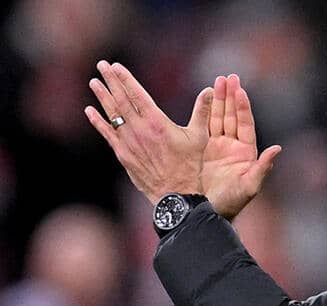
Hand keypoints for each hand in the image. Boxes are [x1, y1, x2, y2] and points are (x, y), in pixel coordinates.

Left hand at [84, 60, 211, 203]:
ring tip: (94, 82)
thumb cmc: (190, 164)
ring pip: (112, 115)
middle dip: (110, 81)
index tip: (116, 66)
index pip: (137, 94)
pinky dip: (98, 121)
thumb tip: (210, 90)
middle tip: (101, 65)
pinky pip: (107, 134)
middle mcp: (139, 130)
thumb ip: (202, 111)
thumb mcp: (199, 136)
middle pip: (121, 100)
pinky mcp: (123, 154)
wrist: (176, 193)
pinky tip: (90, 111)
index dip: (125, 79)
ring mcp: (128, 142)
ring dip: (102, 97)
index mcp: (157, 122)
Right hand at [202, 74, 281, 219]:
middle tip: (229, 77)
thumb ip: (263, 167)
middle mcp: (232, 146)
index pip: (245, 123)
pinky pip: (203, 126)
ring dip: (218, 100)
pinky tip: (204, 97)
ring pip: (218, 118)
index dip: (243, 107)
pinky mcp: (201, 149)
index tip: (240, 90)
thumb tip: (278, 149)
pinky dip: (204, 112)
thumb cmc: (232, 202)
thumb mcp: (249, 186)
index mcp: (246, 151)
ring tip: (217, 81)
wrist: (208, 211)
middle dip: (230, 96)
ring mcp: (217, 146)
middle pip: (232, 116)